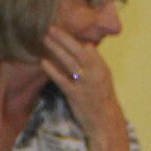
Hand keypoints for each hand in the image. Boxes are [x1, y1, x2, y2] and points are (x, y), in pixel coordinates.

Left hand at [38, 24, 123, 148]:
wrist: (106, 123)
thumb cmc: (103, 101)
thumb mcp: (103, 80)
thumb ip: (94, 65)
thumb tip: (84, 49)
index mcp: (102, 68)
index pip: (88, 48)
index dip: (75, 38)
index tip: (62, 30)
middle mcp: (95, 73)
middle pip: (78, 50)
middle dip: (64, 38)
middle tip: (51, 27)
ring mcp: (86, 84)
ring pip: (69, 61)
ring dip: (56, 48)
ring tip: (45, 38)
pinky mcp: (76, 96)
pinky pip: (62, 79)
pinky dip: (52, 70)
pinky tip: (43, 62)